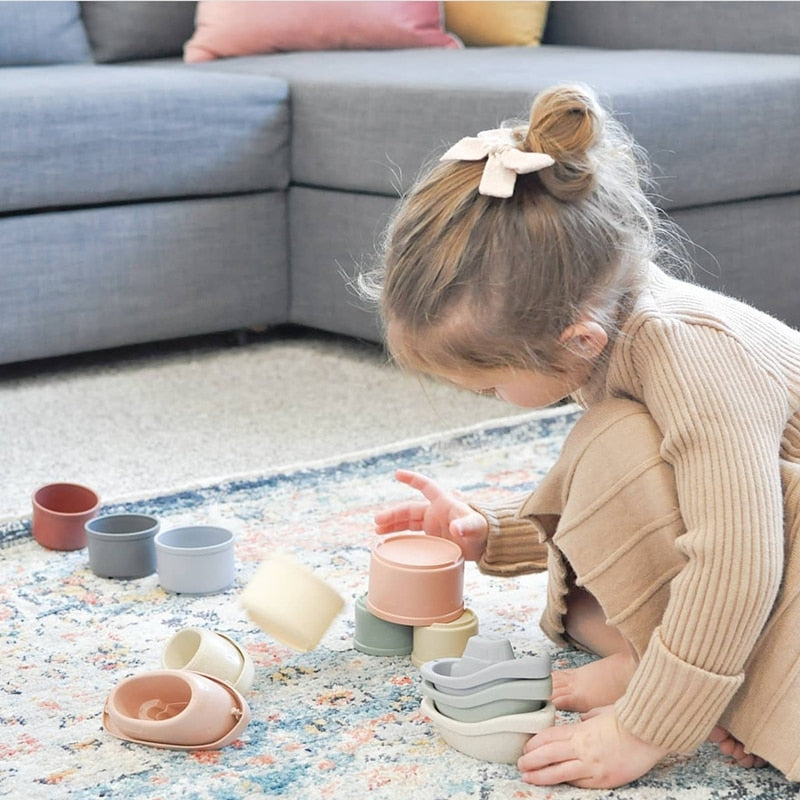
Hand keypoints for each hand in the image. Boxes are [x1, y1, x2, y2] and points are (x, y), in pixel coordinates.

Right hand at [373, 469, 488, 560]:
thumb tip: (456, 528)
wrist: (486, 545)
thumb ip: (466, 526)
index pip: (425, 486)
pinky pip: (413, 535)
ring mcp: (433, 525)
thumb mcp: (475, 527)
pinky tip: (390, 541)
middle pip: (409, 509)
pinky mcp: (433, 538)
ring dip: (393, 525)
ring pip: (408, 522)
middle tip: (377, 521)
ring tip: (377, 531)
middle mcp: (435, 512)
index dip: (412, 479)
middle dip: (393, 514)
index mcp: (443, 503)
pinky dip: (401, 536)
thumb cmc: (483, 531)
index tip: (397, 474)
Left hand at [518, 708, 667, 788]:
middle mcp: (582, 748)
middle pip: (548, 754)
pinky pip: (580, 782)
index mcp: (580, 730)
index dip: (535, 742)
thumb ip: (589, 717)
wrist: (648, 732)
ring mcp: (592, 765)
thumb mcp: (602, 712)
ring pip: (559, 771)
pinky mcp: (603, 779)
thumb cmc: (628, 719)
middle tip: (520, 763)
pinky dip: (567, 781)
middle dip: (531, 759)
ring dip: (541, 774)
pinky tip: (556, 782)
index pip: (550, 736)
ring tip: (528, 775)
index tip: (525, 746)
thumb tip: (582, 718)